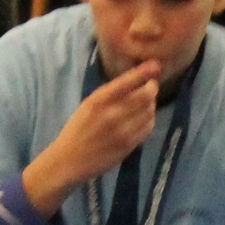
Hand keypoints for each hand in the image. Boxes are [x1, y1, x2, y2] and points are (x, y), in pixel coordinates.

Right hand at [39, 58, 159, 189]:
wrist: (69, 160)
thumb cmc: (78, 129)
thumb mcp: (88, 105)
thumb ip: (109, 95)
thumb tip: (134, 82)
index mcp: (99, 100)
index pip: (127, 81)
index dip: (144, 72)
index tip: (155, 65)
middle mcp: (112, 114)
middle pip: (145, 95)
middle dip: (152, 87)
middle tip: (152, 86)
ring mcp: (122, 131)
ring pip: (149, 111)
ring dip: (151, 104)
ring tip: (147, 103)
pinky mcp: (128, 145)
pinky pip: (148, 128)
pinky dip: (150, 120)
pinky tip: (145, 119)